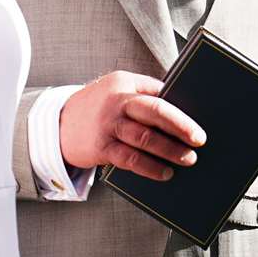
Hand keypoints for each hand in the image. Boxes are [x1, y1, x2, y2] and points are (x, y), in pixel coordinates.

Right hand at [59, 71, 205, 180]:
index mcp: (124, 83)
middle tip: (199, 140)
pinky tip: (164, 173)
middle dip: (181, 126)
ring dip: (169, 150)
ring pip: (144, 138)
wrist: (58, 123)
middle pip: (155, 111)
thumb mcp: (118, 90)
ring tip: (187, 159)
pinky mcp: (100, 147)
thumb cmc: (99, 107)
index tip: (198, 122)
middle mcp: (116, 101)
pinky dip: (149, 167)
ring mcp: (107, 125)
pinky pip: (130, 159)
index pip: (158, 93)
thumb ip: (144, 95)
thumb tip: (183, 111)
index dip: (180, 109)